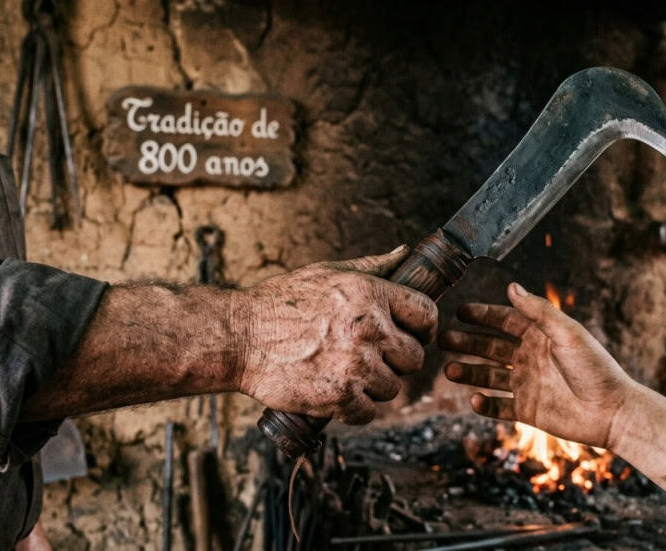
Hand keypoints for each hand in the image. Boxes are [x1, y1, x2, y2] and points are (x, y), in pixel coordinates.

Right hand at [235, 247, 437, 424]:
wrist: (239, 337)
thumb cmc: (281, 303)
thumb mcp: (328, 273)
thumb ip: (373, 266)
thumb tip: (406, 252)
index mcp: (370, 294)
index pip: (426, 315)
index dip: (422, 328)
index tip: (411, 335)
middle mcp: (369, 328)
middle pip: (414, 357)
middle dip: (396, 360)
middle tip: (369, 357)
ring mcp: (356, 365)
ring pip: (392, 387)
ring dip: (373, 386)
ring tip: (345, 372)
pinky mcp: (339, 397)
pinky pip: (368, 412)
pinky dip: (354, 409)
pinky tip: (336, 394)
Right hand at [440, 282, 634, 447]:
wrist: (612, 411)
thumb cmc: (595, 368)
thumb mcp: (567, 333)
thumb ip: (538, 311)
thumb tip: (512, 287)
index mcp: (540, 336)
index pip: (505, 320)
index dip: (483, 315)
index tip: (460, 311)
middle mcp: (530, 358)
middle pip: (490, 347)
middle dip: (467, 342)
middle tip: (443, 339)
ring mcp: (527, 384)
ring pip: (489, 376)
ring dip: (468, 372)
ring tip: (449, 370)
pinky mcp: (527, 410)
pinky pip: (499, 406)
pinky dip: (484, 404)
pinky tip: (474, 399)